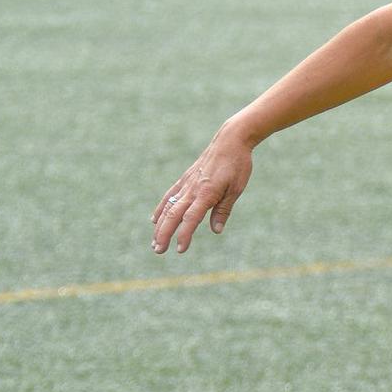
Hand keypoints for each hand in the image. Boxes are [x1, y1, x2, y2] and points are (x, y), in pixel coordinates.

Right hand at [152, 126, 253, 254]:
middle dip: (164, 234)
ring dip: (160, 226)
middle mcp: (192, 189)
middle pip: (173, 215)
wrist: (230, 140)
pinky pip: (169, 196)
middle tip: (158, 250)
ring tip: (154, 242)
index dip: (184, 235)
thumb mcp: (236, 189)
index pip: (191, 219)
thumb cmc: (237, 165)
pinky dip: (161, 208)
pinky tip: (155, 220)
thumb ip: (223, 210)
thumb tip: (216, 230)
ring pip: (168, 207)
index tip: (180, 249)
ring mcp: (186, 183)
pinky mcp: (185, 179)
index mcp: (206, 194)